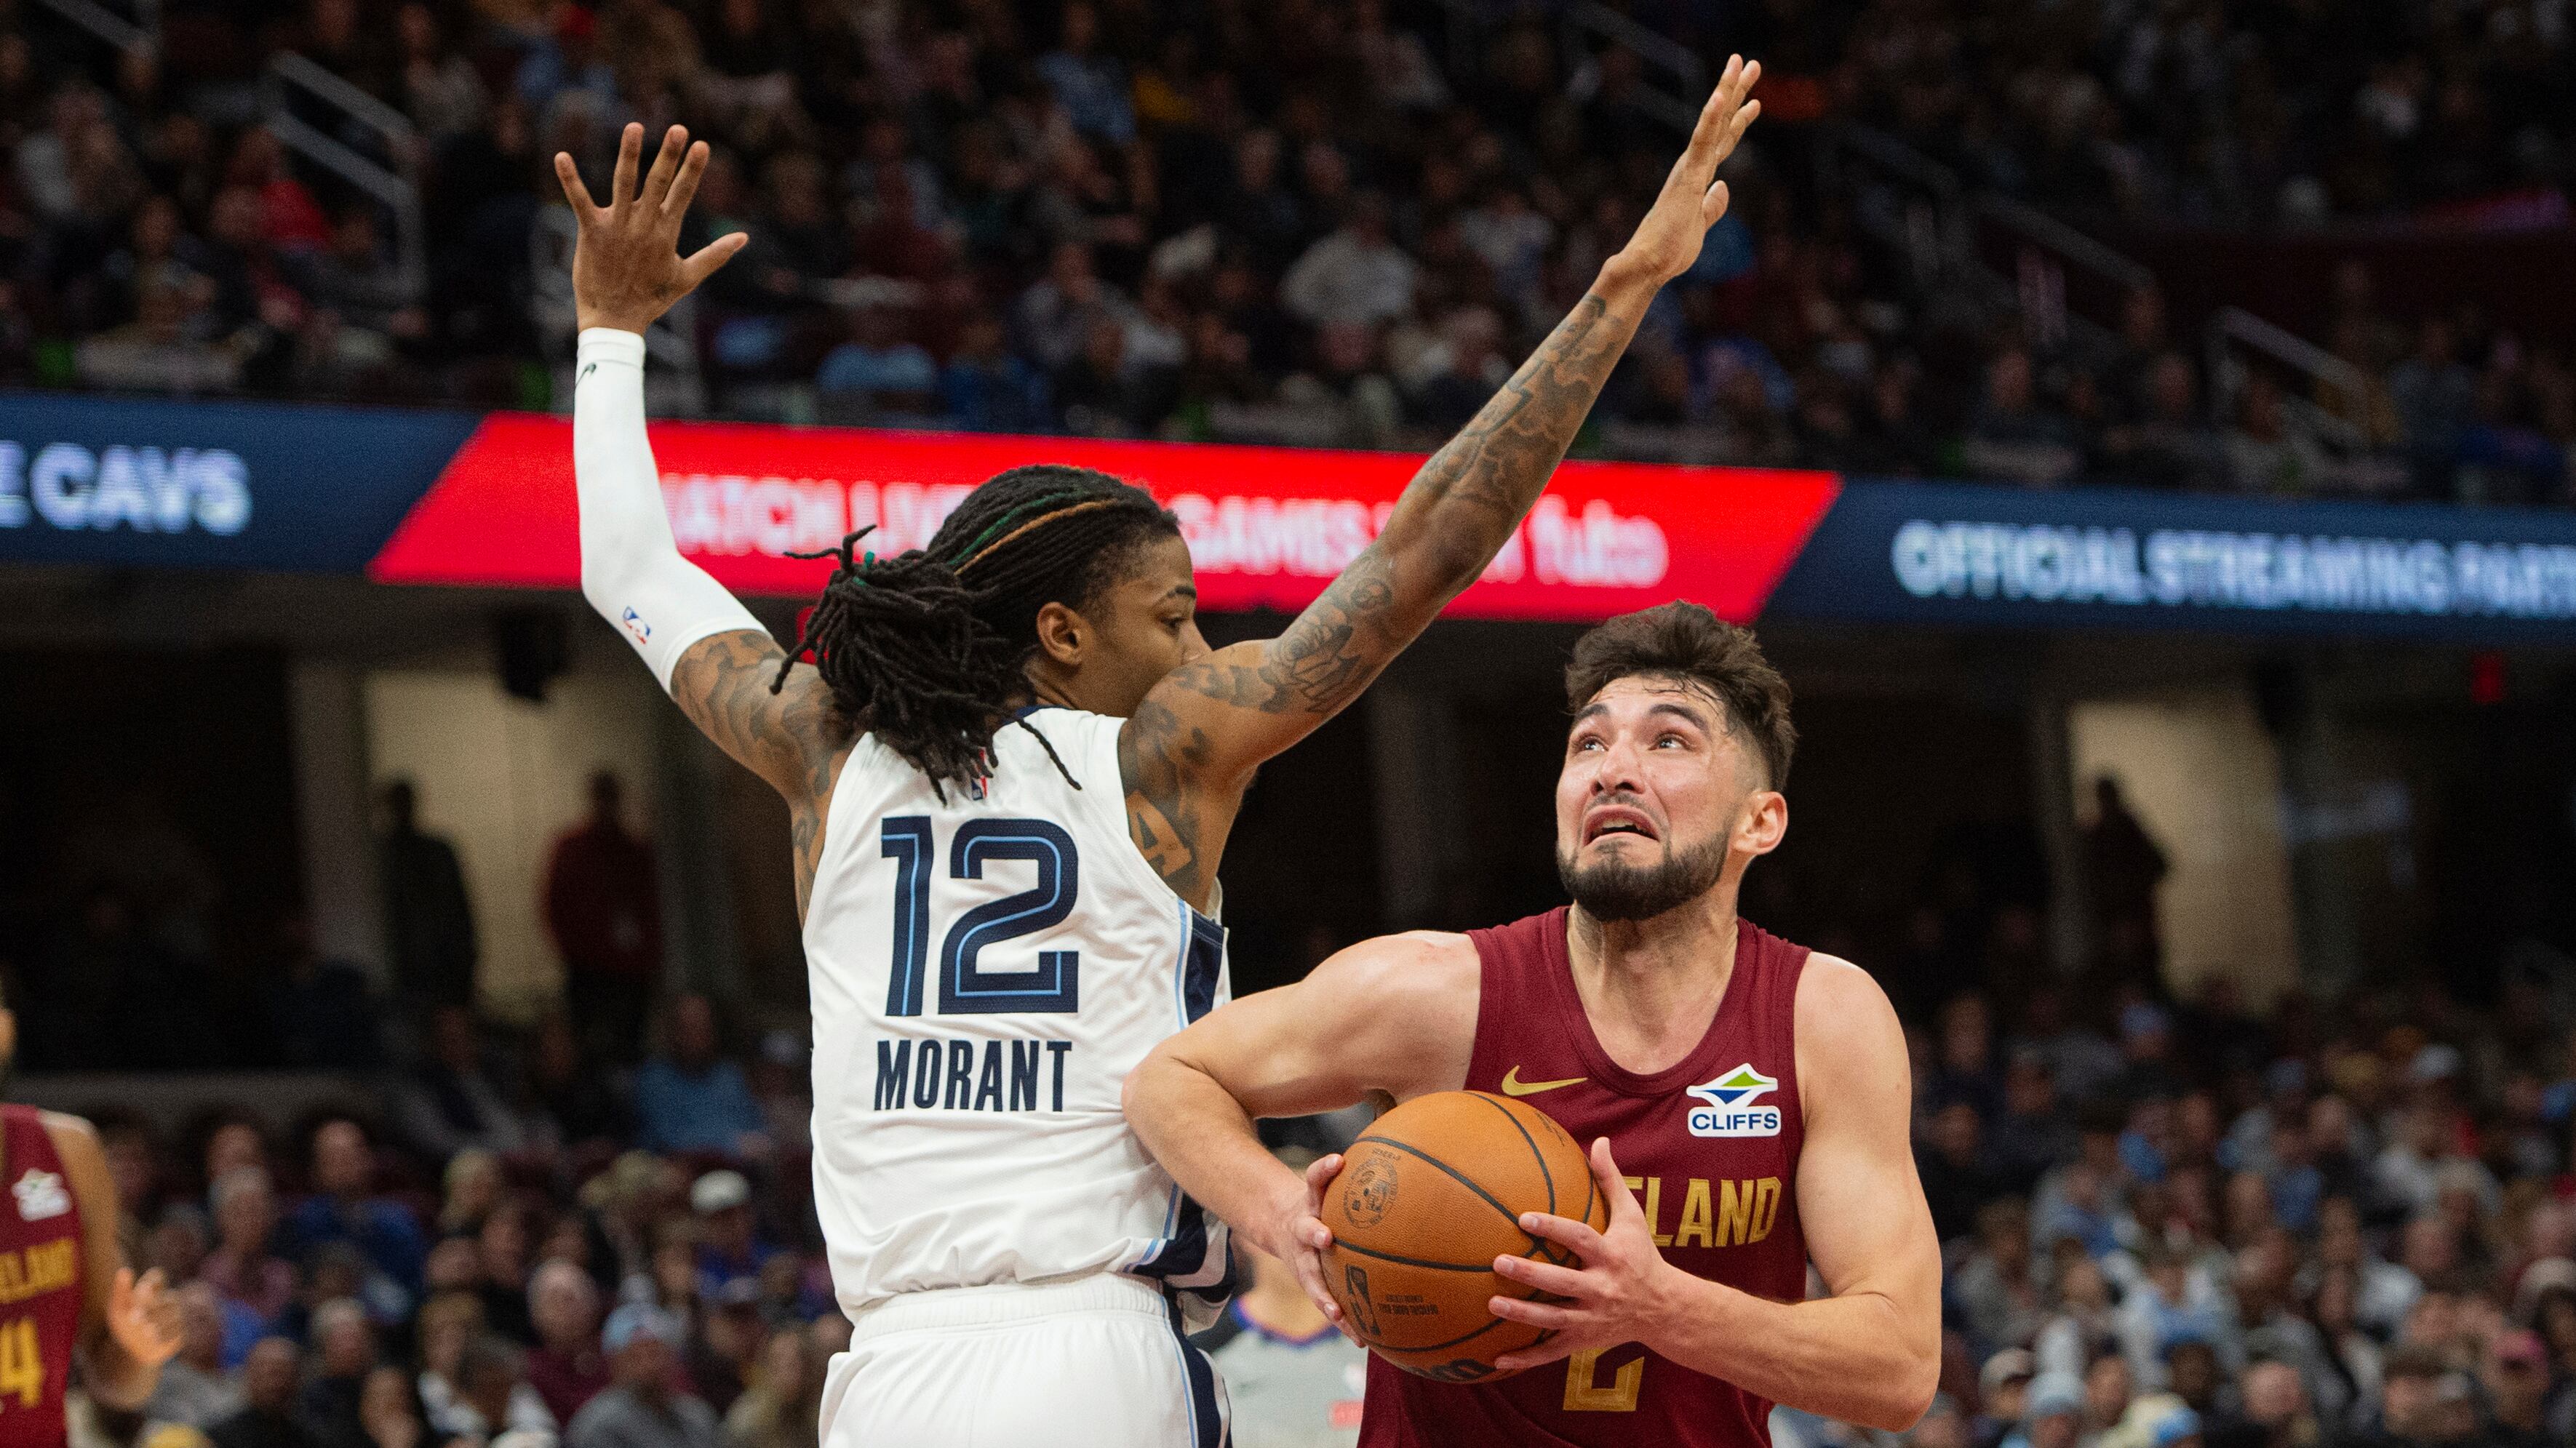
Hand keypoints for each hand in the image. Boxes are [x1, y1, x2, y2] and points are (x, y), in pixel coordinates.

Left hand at [107, 1267, 180, 1368]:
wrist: (134, 1352)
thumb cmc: (125, 1326)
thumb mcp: (118, 1310)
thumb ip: (121, 1291)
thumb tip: (124, 1270)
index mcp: (152, 1291)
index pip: (157, 1277)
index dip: (152, 1281)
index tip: (141, 1290)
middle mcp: (167, 1300)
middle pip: (168, 1298)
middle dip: (153, 1308)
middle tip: (134, 1319)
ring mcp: (177, 1316)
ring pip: (176, 1315)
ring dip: (161, 1322)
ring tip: (146, 1331)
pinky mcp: (182, 1332)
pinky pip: (180, 1330)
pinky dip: (168, 1334)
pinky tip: (155, 1340)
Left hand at [554, 122, 748, 334]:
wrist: (615, 321)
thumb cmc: (652, 299)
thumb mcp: (688, 277)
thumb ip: (715, 255)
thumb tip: (743, 238)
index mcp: (665, 233)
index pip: (683, 194)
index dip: (692, 170)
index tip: (702, 145)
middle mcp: (643, 225)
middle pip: (658, 183)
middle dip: (669, 155)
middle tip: (679, 129)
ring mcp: (617, 227)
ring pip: (624, 184)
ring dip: (629, 155)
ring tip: (634, 127)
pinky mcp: (591, 232)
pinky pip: (579, 201)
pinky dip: (570, 179)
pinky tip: (562, 157)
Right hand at [1268, 1152, 1347, 1328]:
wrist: (1277, 1223)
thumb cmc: (1322, 1202)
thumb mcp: (1329, 1184)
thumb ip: (1360, 1173)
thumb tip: (1416, 1150)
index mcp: (1311, 1199)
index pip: (1315, 1177)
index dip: (1324, 1169)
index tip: (1337, 1160)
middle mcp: (1303, 1227)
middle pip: (1305, 1227)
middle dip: (1314, 1232)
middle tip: (1326, 1236)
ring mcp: (1301, 1257)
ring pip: (1309, 1275)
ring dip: (1322, 1292)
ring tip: (1335, 1310)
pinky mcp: (1307, 1280)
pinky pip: (1324, 1301)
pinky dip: (1341, 1320)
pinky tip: (1359, 1338)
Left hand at [1486, 1137, 1681, 1371]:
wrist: (1665, 1310)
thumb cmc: (1641, 1255)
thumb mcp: (1632, 1217)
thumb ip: (1611, 1180)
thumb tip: (1600, 1140)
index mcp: (1612, 1256)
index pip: (1581, 1239)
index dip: (1554, 1228)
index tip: (1524, 1217)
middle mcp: (1602, 1289)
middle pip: (1564, 1283)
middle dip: (1531, 1274)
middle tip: (1498, 1261)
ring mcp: (1592, 1319)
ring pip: (1554, 1320)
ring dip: (1522, 1315)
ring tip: (1491, 1303)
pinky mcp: (1584, 1341)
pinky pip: (1552, 1353)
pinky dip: (1526, 1359)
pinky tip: (1496, 1359)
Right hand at [1607, 55, 1761, 287]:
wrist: (1648, 265)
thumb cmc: (1669, 250)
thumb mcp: (1700, 225)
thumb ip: (1712, 206)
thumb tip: (1724, 188)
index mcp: (1696, 177)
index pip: (1722, 141)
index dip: (1739, 119)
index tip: (1753, 100)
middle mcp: (1692, 166)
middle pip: (1720, 121)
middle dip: (1736, 90)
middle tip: (1750, 62)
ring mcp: (1689, 168)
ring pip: (1713, 122)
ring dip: (1727, 91)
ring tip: (1741, 63)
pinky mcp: (1687, 177)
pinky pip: (1702, 142)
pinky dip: (1711, 119)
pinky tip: (1720, 97)